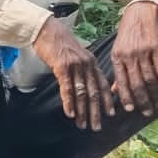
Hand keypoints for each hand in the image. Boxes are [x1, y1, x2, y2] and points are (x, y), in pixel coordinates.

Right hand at [31, 15, 109, 130]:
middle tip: (96, 127)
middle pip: (94, 92)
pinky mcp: (62, 67)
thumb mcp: (76, 55)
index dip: (107, 100)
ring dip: (83, 111)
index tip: (110, 114)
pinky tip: (70, 114)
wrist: (46, 30)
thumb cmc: (59, 43)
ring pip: (82, 93)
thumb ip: (83, 68)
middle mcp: (87, 65)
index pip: (103, 84)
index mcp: (92, 62)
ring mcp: (75, 66)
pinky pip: (67, 88)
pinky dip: (69, 102)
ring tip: (82, 125)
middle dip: (96, 112)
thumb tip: (85, 84)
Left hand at [110, 1, 157, 114]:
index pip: (120, 82)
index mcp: (117, 57)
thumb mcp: (118, 50)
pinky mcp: (156, 47)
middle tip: (147, 112)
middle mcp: (129, 56)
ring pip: (149, 79)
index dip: (126, 97)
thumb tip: (114, 91)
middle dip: (142, 101)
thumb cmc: (128, 33)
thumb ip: (118, 70)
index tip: (131, 110)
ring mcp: (143, 52)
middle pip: (135, 84)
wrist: (141, 12)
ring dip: (154, 95)